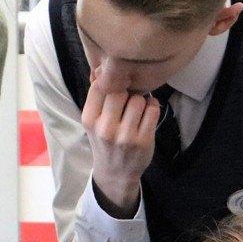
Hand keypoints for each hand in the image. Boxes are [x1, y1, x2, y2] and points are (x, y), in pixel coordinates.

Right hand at [80, 75, 162, 217]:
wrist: (115, 174)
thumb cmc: (104, 142)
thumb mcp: (93, 121)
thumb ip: (97, 97)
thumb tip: (102, 67)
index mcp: (89, 119)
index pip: (99, 85)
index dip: (110, 81)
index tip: (115, 87)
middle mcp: (105, 128)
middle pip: (120, 90)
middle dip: (127, 90)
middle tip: (129, 97)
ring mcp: (125, 136)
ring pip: (139, 99)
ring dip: (141, 99)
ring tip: (138, 108)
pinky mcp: (143, 140)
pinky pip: (153, 110)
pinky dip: (152, 107)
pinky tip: (147, 113)